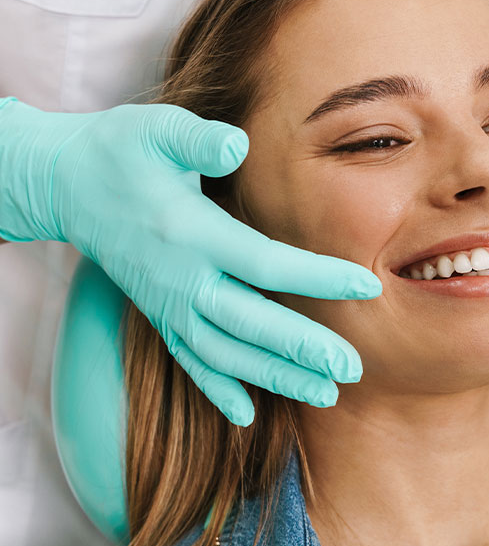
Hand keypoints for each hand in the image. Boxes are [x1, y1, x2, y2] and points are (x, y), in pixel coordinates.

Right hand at [0, 98, 381, 425]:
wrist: (65, 185)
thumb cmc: (121, 151)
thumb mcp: (156, 130)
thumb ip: (197, 141)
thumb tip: (238, 145)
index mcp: (192, 232)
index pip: (265, 262)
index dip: (318, 276)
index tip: (367, 286)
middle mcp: (181, 278)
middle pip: (250, 322)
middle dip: (302, 348)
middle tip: (352, 369)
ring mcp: (168, 304)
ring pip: (225, 353)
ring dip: (274, 377)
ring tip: (325, 394)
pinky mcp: (160, 316)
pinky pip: (189, 361)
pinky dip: (217, 389)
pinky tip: (246, 416)